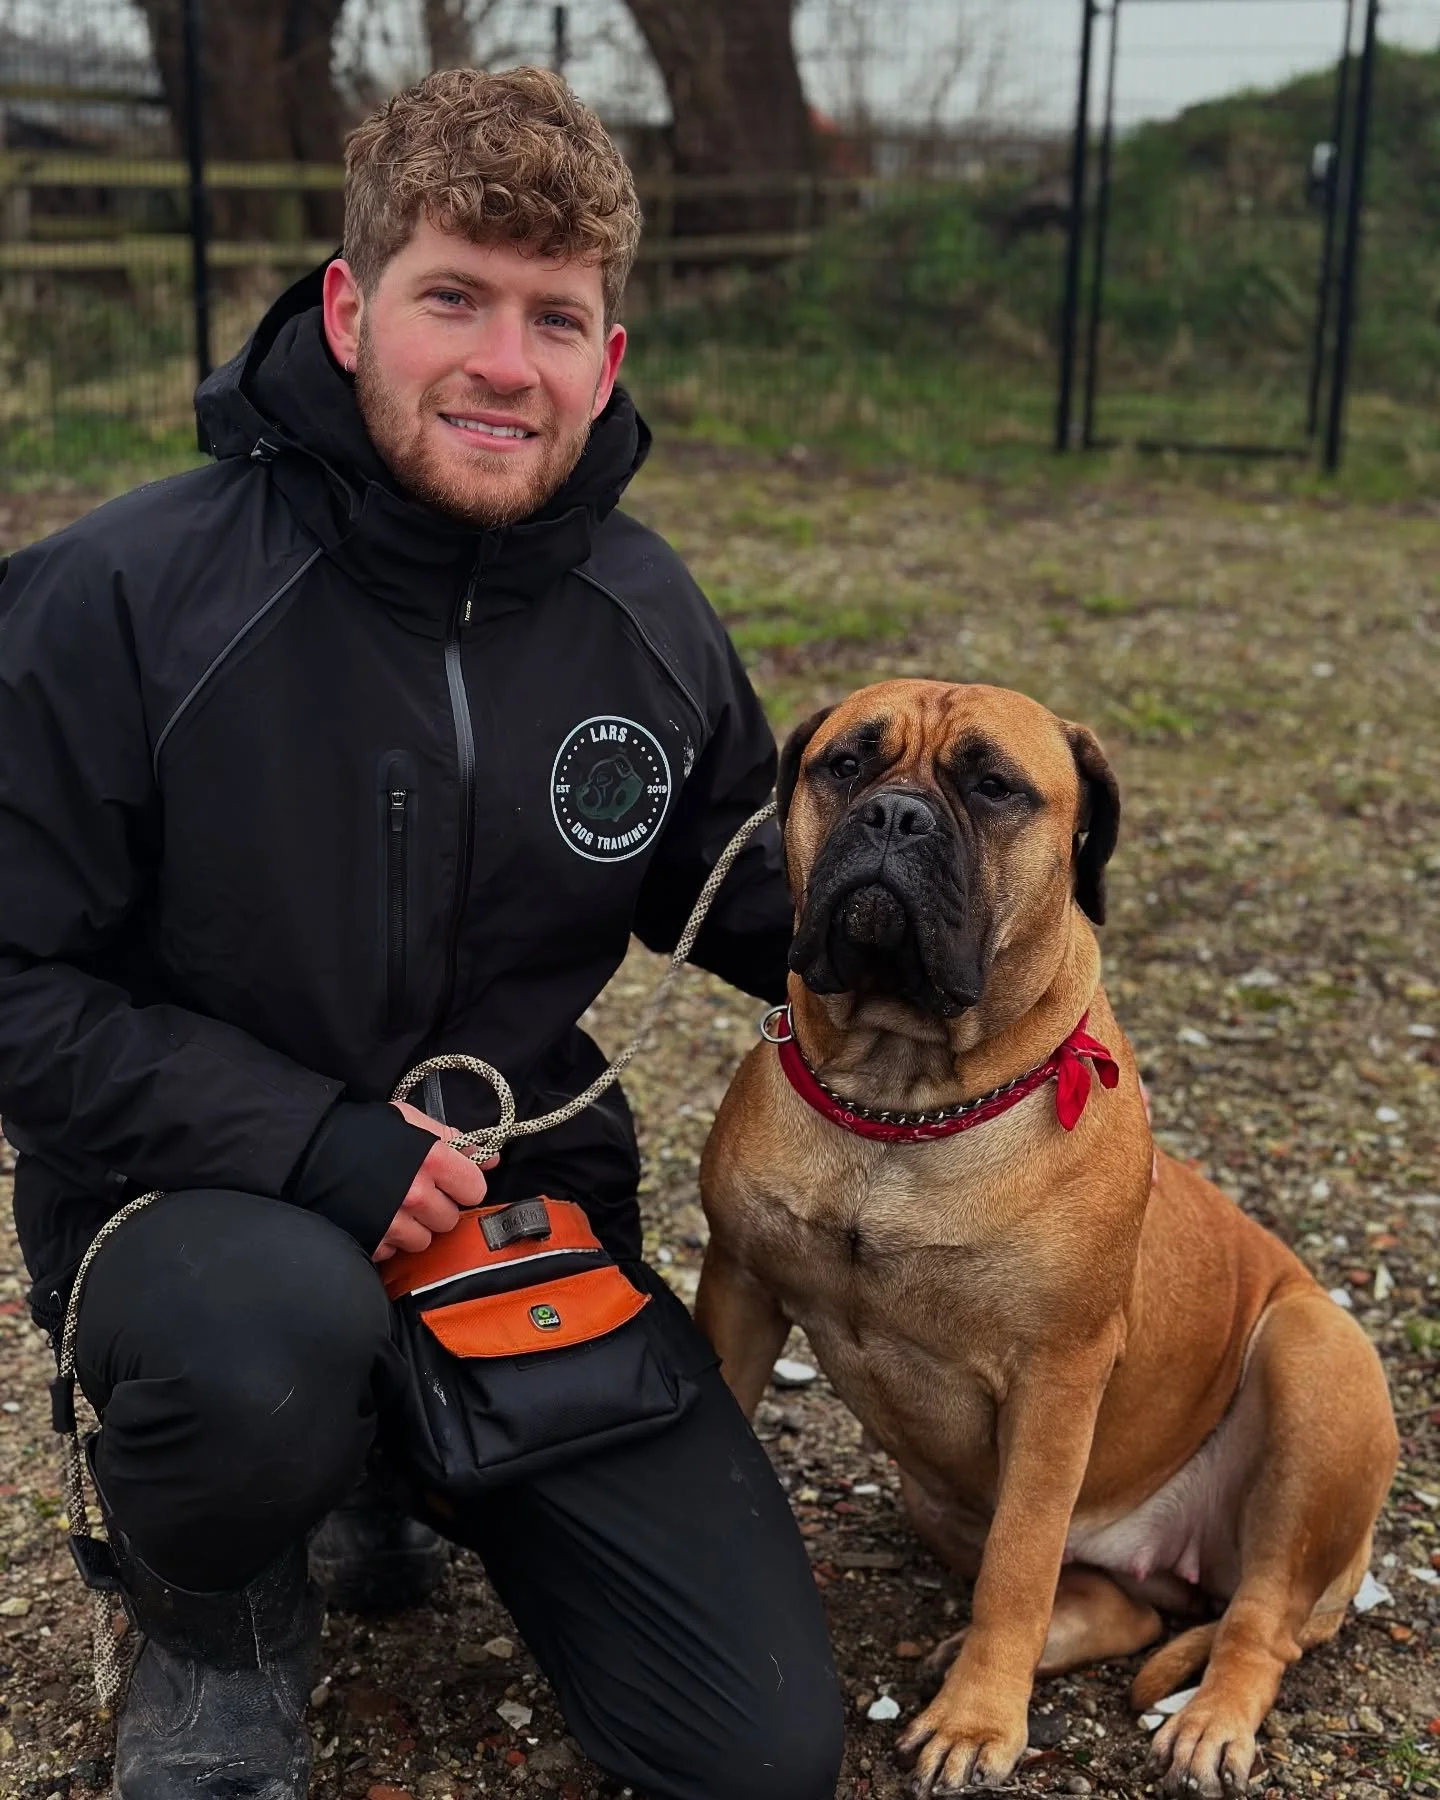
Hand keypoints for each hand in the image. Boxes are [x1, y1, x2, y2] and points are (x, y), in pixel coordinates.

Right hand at [371, 1101, 497, 1263]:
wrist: (307, 1150)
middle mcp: (417, 1194)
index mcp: (432, 1159)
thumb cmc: (362, 1131)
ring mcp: (394, 1222)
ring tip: (394, 1205)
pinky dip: (389, 1240)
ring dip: (414, 1227)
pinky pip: (395, 1251)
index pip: (475, 1189)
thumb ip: (451, 1138)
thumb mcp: (408, 1121)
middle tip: (416, 1191)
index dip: (463, 1184)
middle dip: (437, 1207)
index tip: (449, 1180)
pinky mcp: (372, 1242)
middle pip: (450, 1219)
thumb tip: (489, 1158)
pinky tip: (376, 1218)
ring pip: (425, 1240)